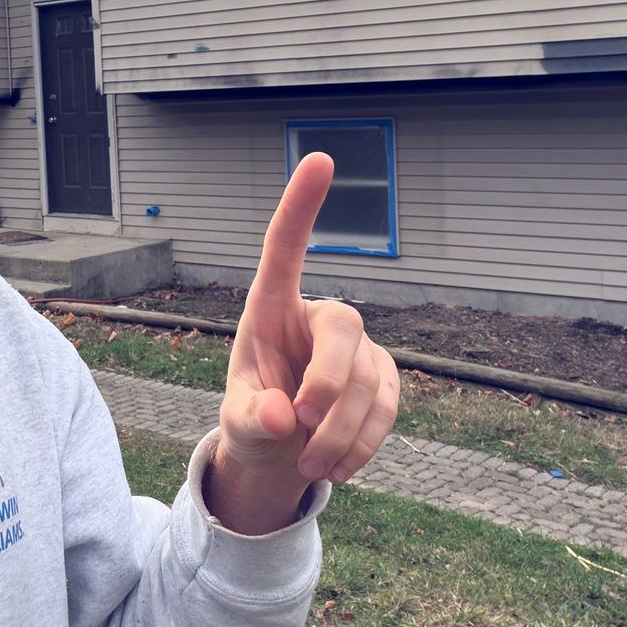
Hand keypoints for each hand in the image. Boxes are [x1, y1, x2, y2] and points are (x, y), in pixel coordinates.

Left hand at [205, 153, 400, 533]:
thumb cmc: (253, 420)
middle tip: (299, 425)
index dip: (303, 204)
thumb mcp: (238, 425)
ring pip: (369, 380)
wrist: (282, 454)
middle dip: (328, 383)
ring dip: (340, 432)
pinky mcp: (384, 378)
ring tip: (309, 469)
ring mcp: (358, 347)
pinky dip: (363, 444)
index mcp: (270, 309)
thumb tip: (279, 416)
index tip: (321, 157)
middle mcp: (319, 318)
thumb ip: (250, 419)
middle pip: (345, 327)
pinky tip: (338, 468)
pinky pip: (388, 408)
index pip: (286, 248)